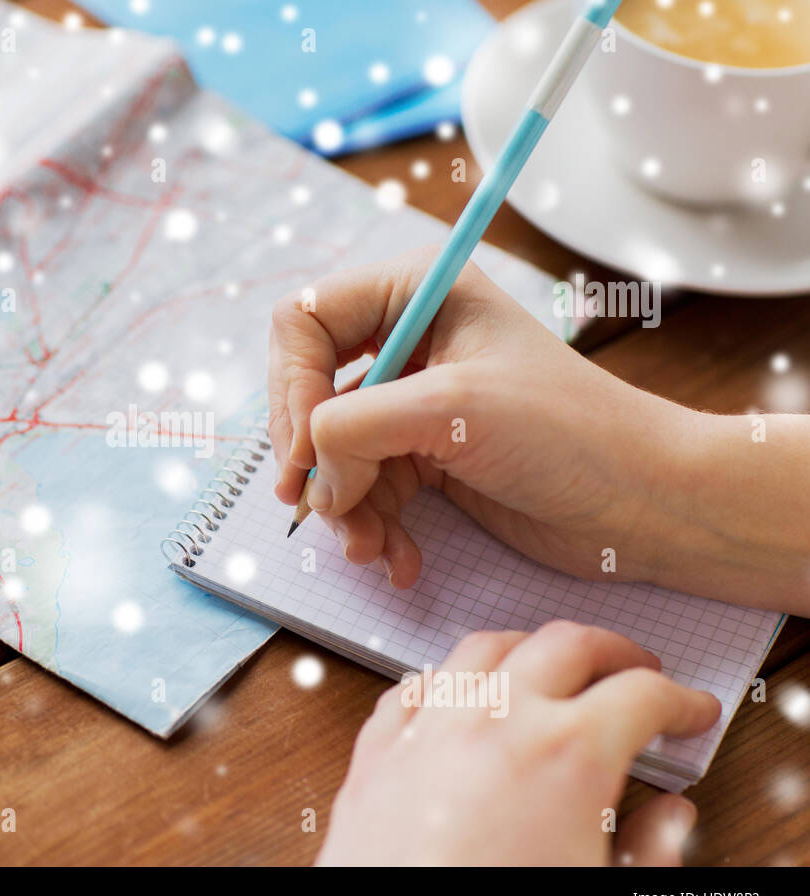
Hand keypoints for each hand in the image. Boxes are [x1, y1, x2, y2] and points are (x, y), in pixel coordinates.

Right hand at [268, 247, 703, 590]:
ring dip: (344, 508)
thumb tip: (307, 474)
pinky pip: (363, 490)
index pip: (304, 320)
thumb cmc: (569, 432)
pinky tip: (400, 560)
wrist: (646, 503)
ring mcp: (413, 403)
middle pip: (306, 391)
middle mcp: (406, 341)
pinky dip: (372, 528)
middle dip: (314, 458)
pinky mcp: (424, 457)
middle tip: (316, 508)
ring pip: (331, 453)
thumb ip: (353, 427)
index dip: (290, 387)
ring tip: (371, 548)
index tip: (302, 454)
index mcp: (415, 294)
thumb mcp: (450, 411)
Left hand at [316, 621, 720, 865]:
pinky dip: (450, 680)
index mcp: (567, 755)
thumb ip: (652, 852)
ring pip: (484, 648)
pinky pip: (414, 688)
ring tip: (553, 669)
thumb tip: (670, 817)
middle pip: (566, 645)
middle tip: (637, 672)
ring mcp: (427, 730)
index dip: (680, 700)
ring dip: (529, 649)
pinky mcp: (375, 753)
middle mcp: (494, 721)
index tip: (691, 711)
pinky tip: (462, 696)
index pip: (643, 694)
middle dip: (614, 652)